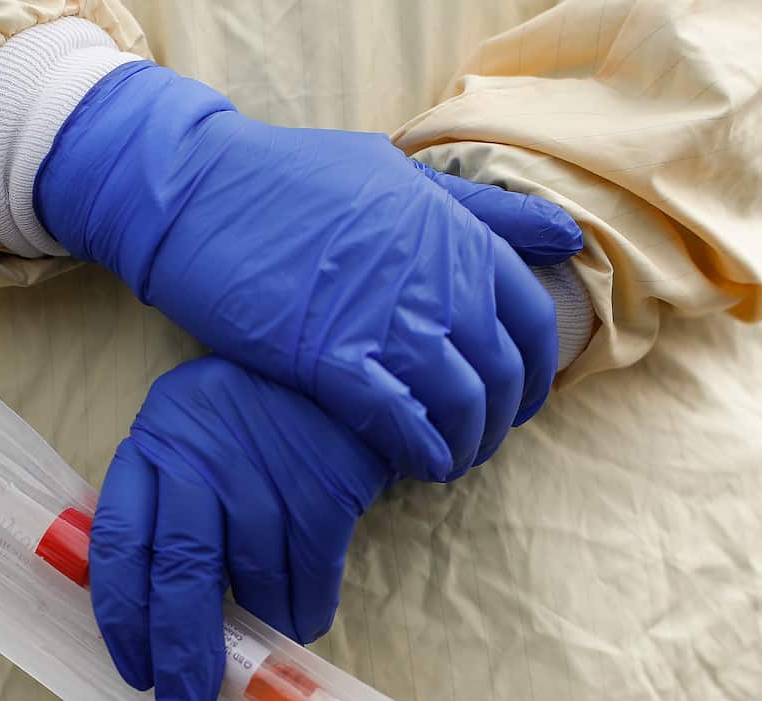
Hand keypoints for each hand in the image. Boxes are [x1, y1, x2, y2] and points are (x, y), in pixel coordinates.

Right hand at [35, 61, 582, 481]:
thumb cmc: (292, 178)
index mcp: (456, 233)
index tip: (515, 400)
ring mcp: (386, 319)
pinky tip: (413, 465)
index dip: (533, 374)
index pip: (530, 320)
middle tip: (474, 443)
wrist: (198, 189)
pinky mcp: (331, 357)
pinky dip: (419, 453)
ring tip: (444, 463)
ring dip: (461, 447)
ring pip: (458, 406)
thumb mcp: (397, 173)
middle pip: (500, 374)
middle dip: (497, 422)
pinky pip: (400, 423)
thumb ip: (479, 209)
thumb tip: (564, 235)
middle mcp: (436, 278)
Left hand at [88, 356, 389, 700]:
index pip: (119, 544)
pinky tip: (301, 618)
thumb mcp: (189, 436)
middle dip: (182, 655)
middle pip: (181, 575)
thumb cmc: (251, 413)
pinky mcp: (322, 492)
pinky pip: (308, 581)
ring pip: (253, 585)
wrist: (344, 362)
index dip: (122, 618)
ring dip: (258, 628)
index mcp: (154, 446)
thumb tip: (154, 612)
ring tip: (262, 642)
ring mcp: (265, 477)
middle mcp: (201, 463)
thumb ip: (164, 507)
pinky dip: (304, 613)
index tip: (135, 670)